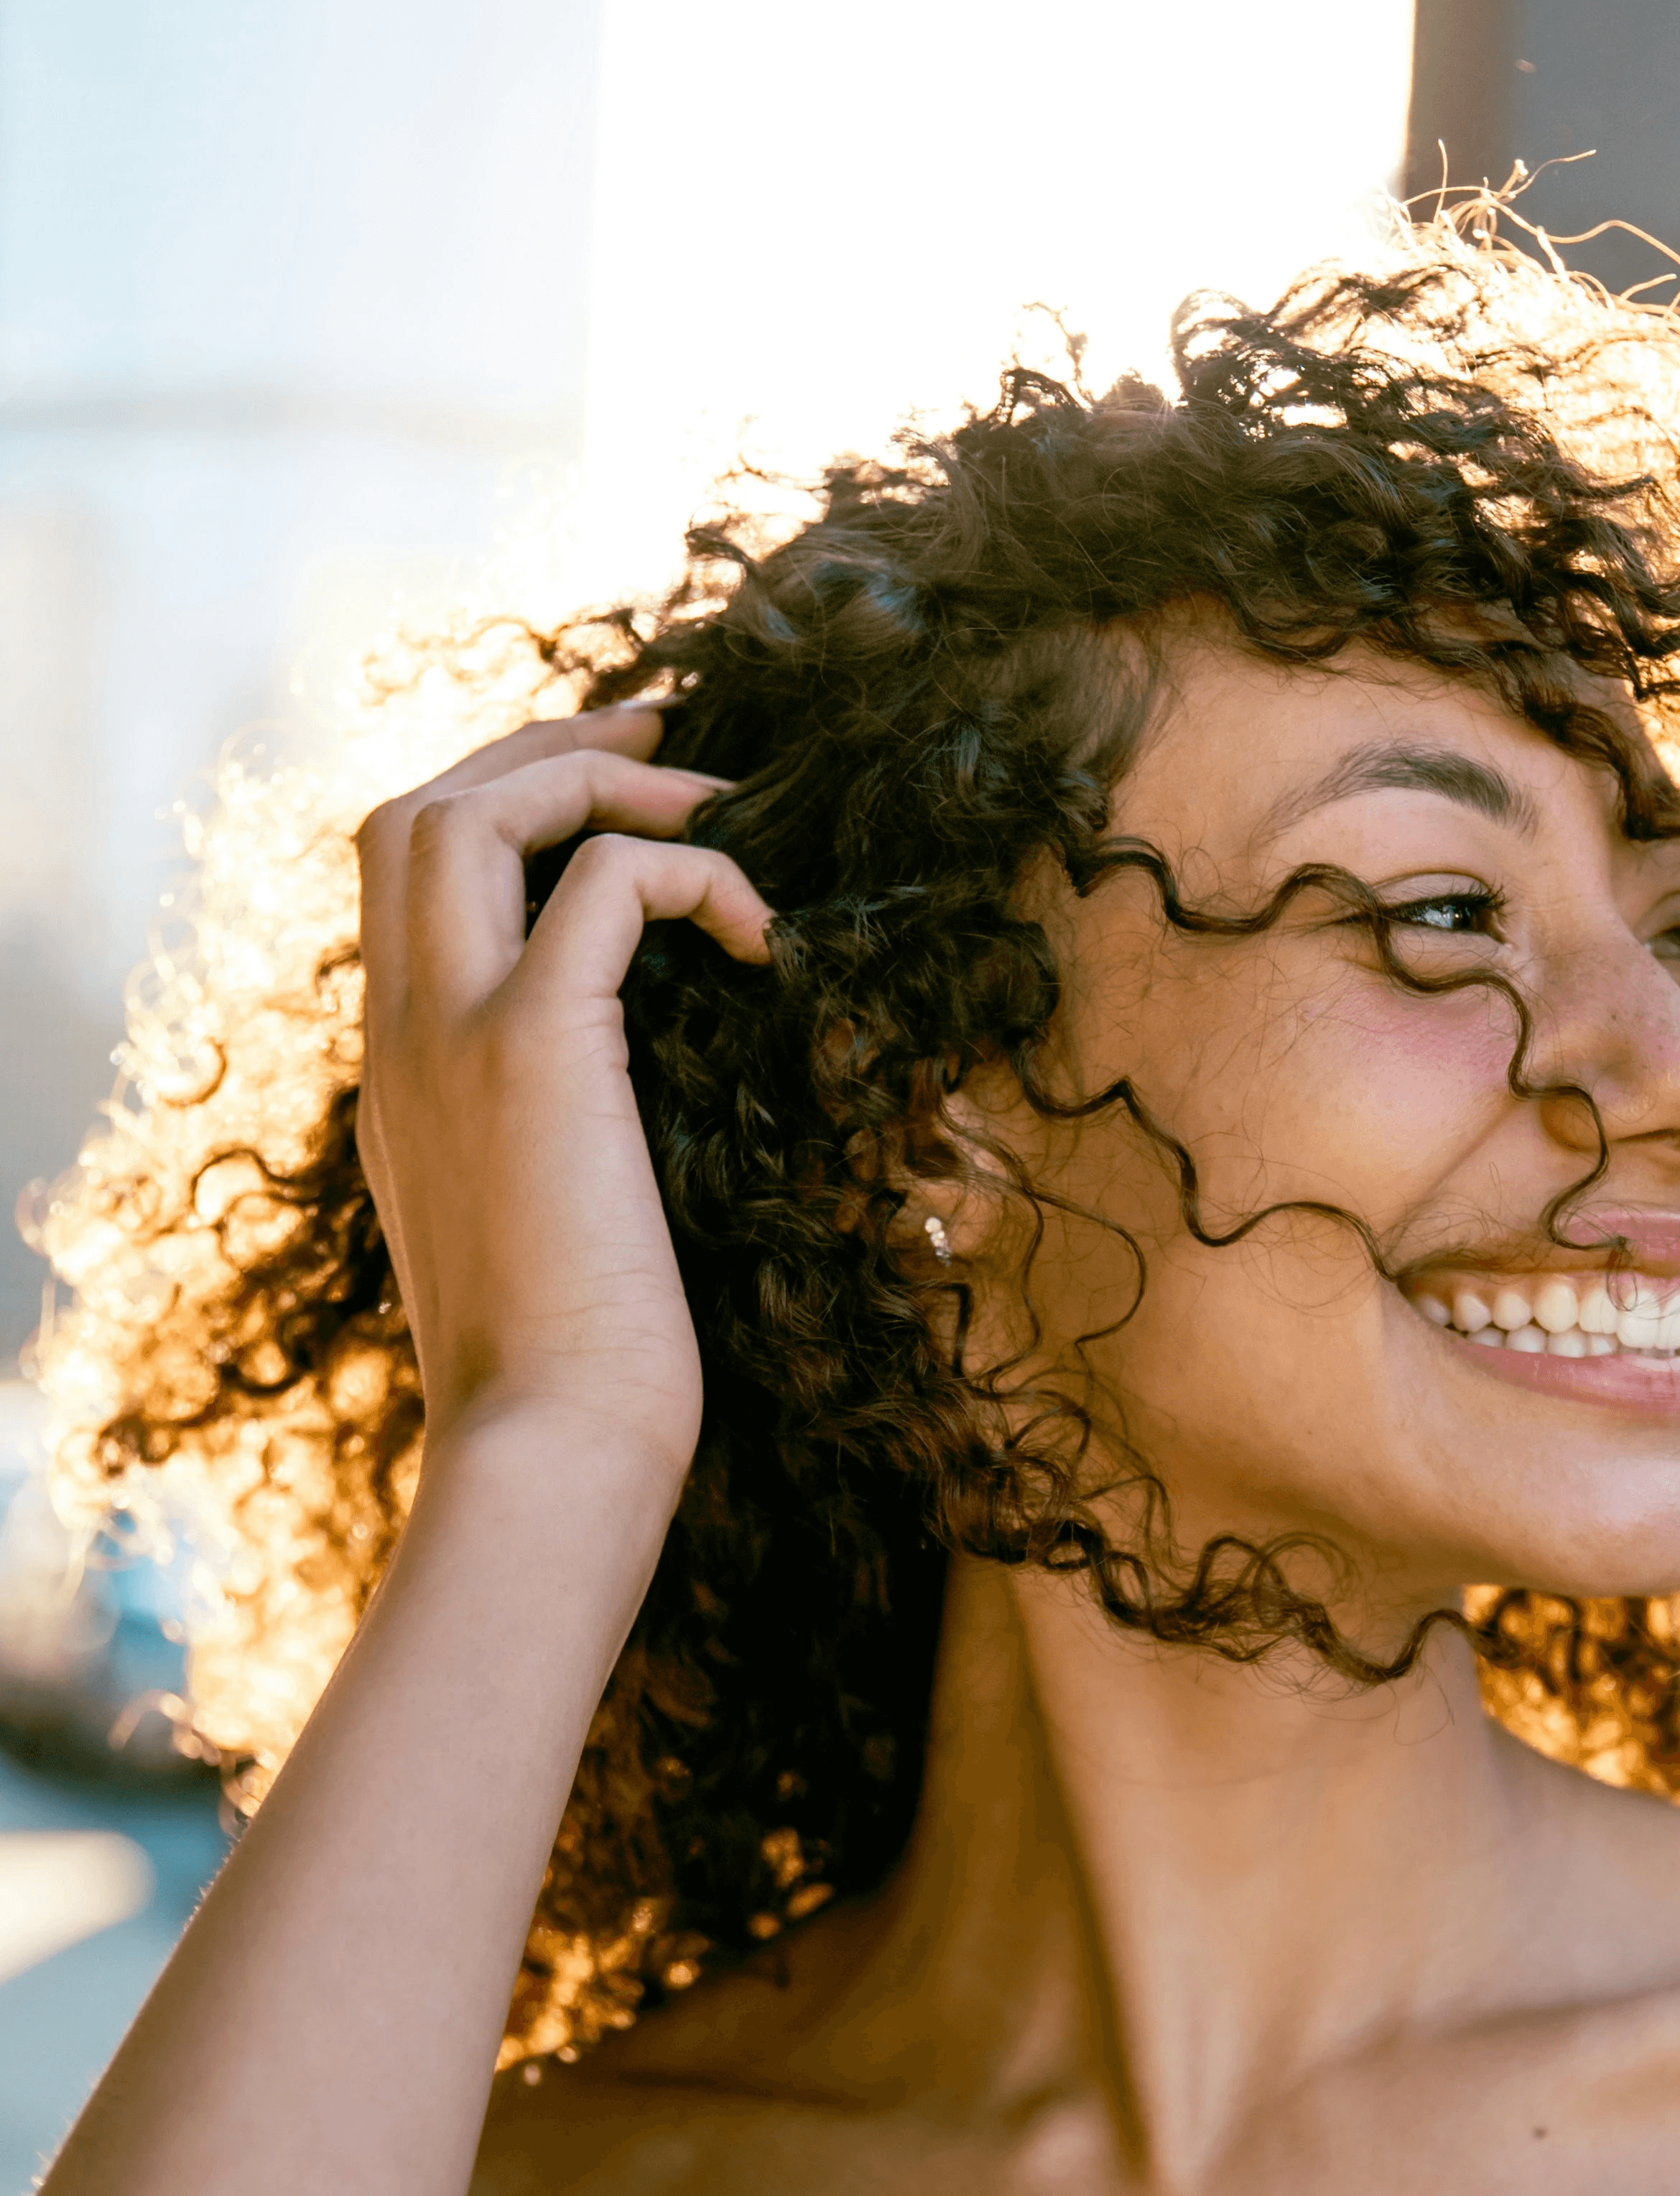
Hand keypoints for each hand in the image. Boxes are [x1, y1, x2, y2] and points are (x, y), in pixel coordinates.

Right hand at [355, 707, 769, 1492]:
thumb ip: (549, 1147)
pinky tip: (766, 938)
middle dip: (539, 752)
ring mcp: (449, 1036)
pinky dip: (690, 873)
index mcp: (398, 1077)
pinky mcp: (533, 1048)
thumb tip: (630, 1118)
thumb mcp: (541, 1236)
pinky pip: (606, 885)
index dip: (503, 812)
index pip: (403, 884)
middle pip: (414, 812)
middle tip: (667, 741)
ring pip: (469, 811)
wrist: (551, 1453)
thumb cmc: (576, 1380)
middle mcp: (398, 1038)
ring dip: (599, 780)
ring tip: (716, 807)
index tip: (615, 804)